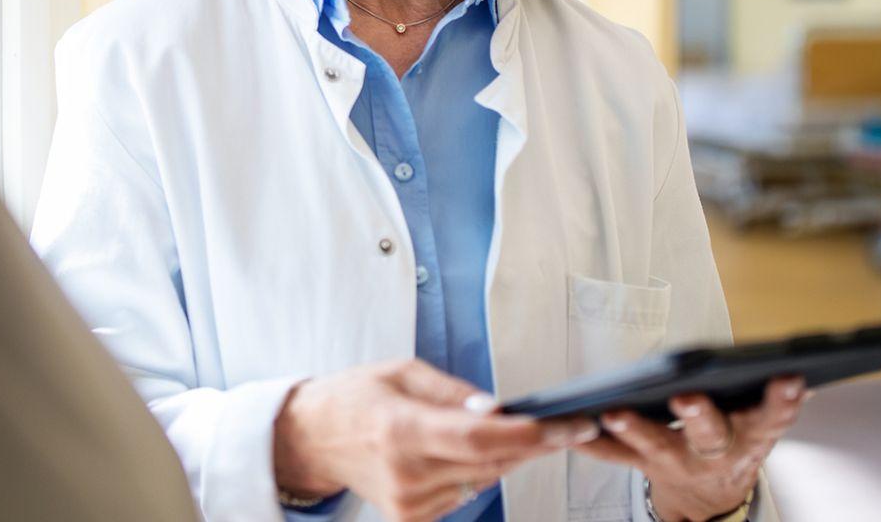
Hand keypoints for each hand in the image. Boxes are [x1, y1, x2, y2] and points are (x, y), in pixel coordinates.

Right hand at [274, 359, 599, 521]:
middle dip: (535, 444)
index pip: (480, 438)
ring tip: (508, 431)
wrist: (312, 439)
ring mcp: (410, 503)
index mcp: (401, 429)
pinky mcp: (413, 519)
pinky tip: (465, 452)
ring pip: (485, 480)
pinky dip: (478, 472)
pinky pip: (467, 494)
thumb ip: (454, 392)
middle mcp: (406, 473)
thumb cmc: (354, 399)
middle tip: (565, 425)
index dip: (530, 435)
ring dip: (505, 457)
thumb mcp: (403, 373)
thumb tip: (500, 410)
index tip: (567, 426)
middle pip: (493, 463)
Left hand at [572, 376, 807, 521]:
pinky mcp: (645, 465)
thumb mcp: (761, 427)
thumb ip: (774, 404)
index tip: (788, 378)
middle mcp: (715, 452)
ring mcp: (678, 461)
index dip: (781, 401)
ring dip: (635, 429)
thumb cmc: (735, 440)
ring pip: (657, 446)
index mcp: (751, 436)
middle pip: (709, 434)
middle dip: (698, 414)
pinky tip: (575, 428)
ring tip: (613, 411)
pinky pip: (617, 456)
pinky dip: (595, 444)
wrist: (712, 495)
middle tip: (686, 395)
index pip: (772, 417)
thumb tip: (799, 374)